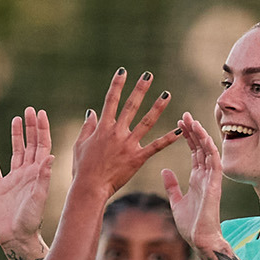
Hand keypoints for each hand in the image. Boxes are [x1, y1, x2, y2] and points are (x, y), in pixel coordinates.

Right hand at [0, 107, 53, 250]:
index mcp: (39, 173)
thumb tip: (50, 156)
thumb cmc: (30, 221)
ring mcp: (13, 179)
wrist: (16, 238)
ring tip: (16, 119)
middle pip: (30, 145)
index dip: (42, 129)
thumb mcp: (39, 198)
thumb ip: (44, 177)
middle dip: (31, 127)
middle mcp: (27, 173)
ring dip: (16, 136)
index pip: (42, 146)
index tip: (40, 113)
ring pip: (15, 152)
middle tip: (29, 110)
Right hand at [71, 68, 181, 198]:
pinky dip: (168, 138)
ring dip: (157, 107)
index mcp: (102, 128)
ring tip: (167, 94)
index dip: (117, 85)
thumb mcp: (80, 145)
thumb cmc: (82, 168)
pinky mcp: (137, 158)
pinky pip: (155, 146)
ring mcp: (128, 144)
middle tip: (149, 75)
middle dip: (140, 89)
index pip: (110, 101)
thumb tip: (91, 112)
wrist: (89, 188)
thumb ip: (87, 127)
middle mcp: (117, 132)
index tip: (123, 71)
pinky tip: (179, 131)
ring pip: (146, 122)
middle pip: (130, 106)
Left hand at [161, 112, 225, 253]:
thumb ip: (172, 185)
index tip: (180, 122)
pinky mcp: (215, 186)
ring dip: (201, 136)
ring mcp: (211, 180)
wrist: (200, 240)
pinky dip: (210, 150)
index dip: (187, 136)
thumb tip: (164, 170)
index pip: (193, 151)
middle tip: (185, 114)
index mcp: (196, 178)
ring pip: (208, 152)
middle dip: (193, 130)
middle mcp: (205, 176)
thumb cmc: (190, 225)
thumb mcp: (176, 202)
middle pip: (200, 147)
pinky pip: (214, 164)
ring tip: (192, 121)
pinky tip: (204, 138)